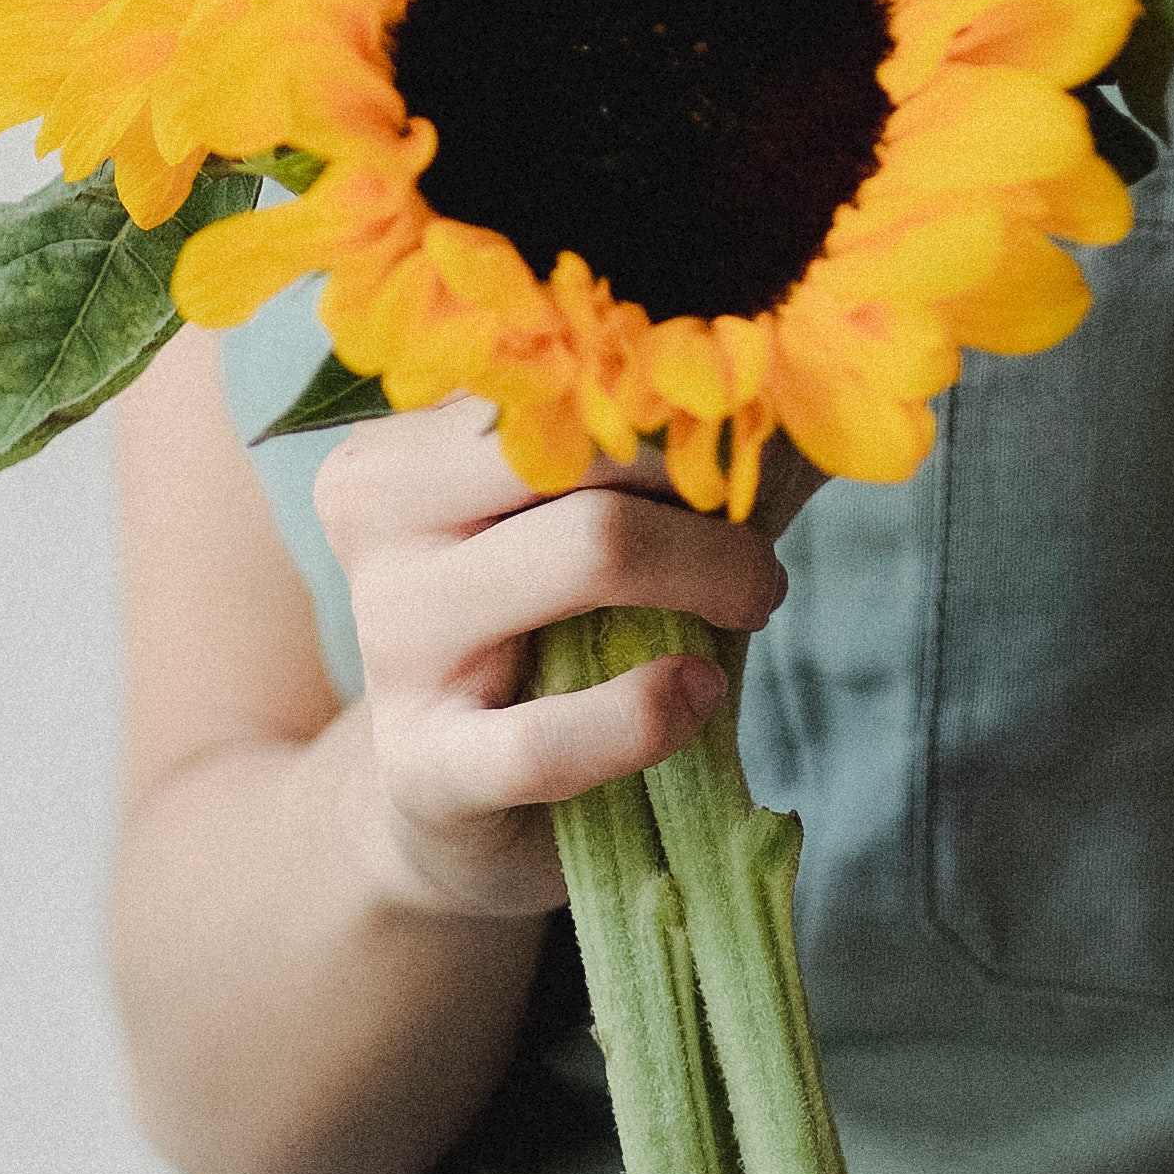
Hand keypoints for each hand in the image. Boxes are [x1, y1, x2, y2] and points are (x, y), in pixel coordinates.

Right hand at [311, 400, 797, 921]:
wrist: (450, 800)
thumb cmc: (539, 634)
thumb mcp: (571, 526)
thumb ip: (652, 459)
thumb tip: (798, 390)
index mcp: (399, 446)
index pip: (559, 373)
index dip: (672, 396)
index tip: (736, 435)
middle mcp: (376, 523)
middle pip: (580, 438)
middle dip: (700, 481)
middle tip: (755, 543)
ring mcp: (393, 646)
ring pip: (590, 548)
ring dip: (710, 572)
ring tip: (749, 604)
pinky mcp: (425, 767)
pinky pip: (548, 736)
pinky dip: (648, 713)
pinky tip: (700, 695)